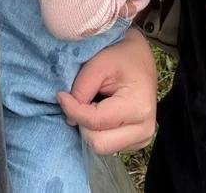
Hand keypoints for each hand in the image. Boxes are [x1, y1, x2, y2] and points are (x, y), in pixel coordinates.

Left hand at [57, 28, 156, 154]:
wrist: (140, 60)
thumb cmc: (120, 57)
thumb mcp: (98, 64)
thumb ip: (81, 90)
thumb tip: (69, 117)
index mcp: (138, 107)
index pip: (95, 122)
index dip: (73, 110)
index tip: (61, 95)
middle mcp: (144, 129)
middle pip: (98, 144)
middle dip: (82, 124)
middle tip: (79, 103)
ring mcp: (142, 139)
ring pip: (102, 148)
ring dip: (89, 129)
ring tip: (92, 106)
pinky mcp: (137, 143)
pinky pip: (109, 146)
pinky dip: (98, 132)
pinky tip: (102, 113)